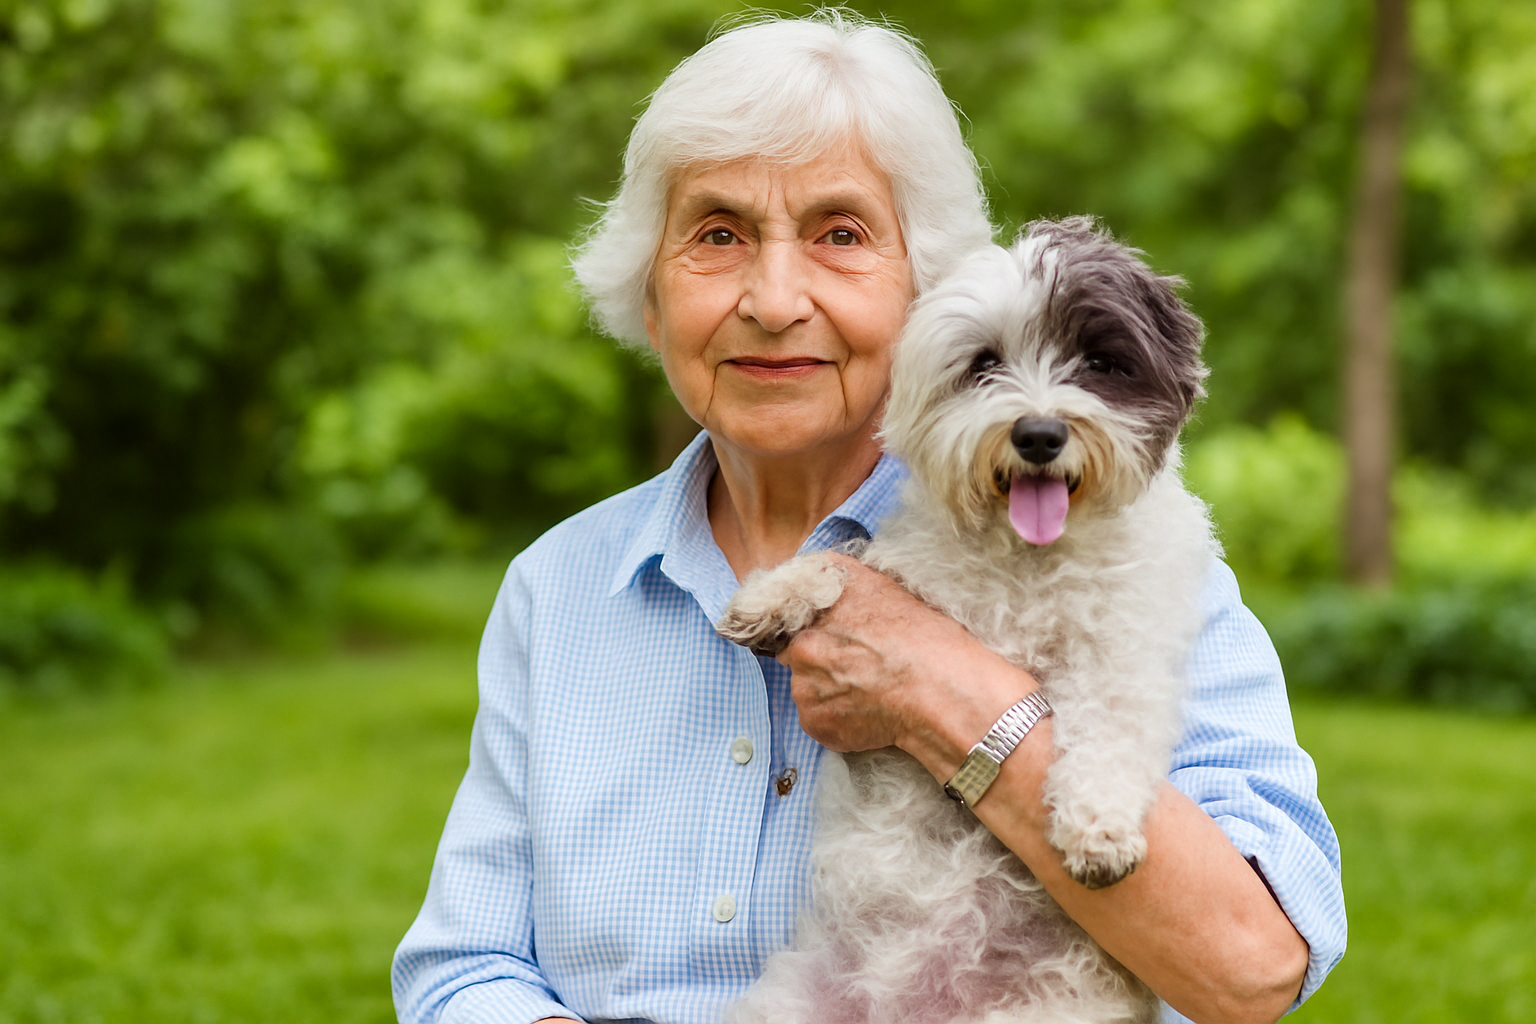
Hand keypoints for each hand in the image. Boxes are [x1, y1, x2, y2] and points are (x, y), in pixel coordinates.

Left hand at [777, 555, 1033, 770]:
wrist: (939, 690)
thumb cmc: (927, 638)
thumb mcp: (886, 586)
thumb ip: (842, 580)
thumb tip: (819, 581)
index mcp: (817, 605)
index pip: (792, 607)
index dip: (815, 623)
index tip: (833, 634)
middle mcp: (801, 638)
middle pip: (798, 650)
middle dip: (822, 658)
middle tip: (861, 667)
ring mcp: (803, 683)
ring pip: (809, 687)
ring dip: (830, 690)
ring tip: (872, 693)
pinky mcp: (814, 720)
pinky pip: (820, 720)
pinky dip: (840, 720)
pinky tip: (872, 715)